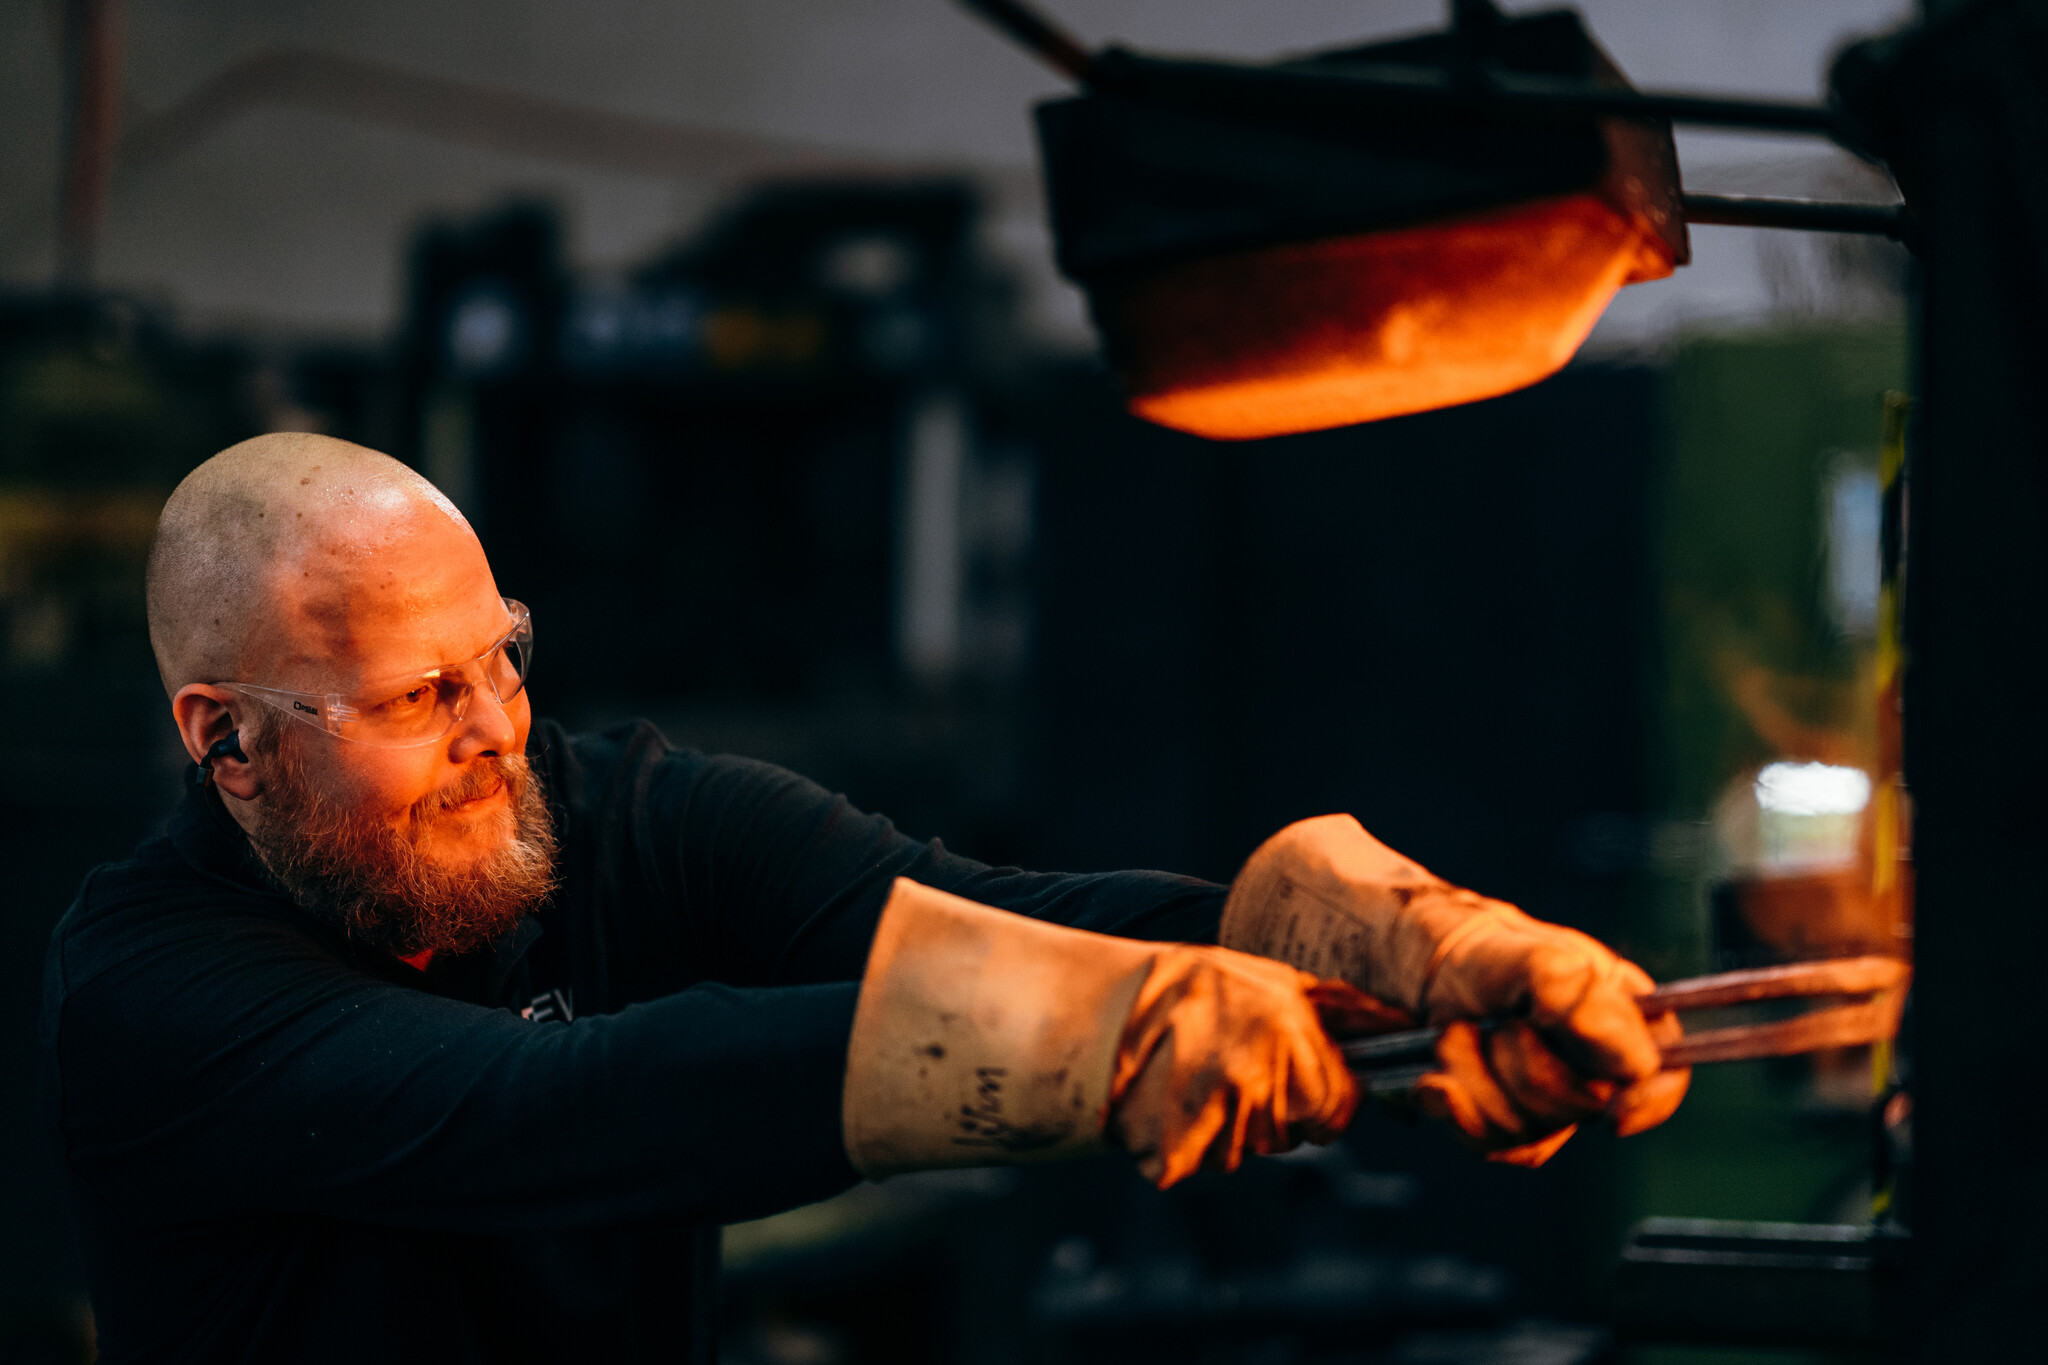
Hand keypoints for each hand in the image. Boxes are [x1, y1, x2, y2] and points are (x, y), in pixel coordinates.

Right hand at [1108, 945, 1357, 1187]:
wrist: (1105, 1002)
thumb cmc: (1193, 983)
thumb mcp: (1269, 978)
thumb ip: (1332, 1007)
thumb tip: (1396, 1025)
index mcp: (1292, 1034)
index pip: (1339, 1109)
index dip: (1323, 1105)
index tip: (1295, 1089)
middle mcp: (1263, 1078)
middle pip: (1291, 1136)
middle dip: (1269, 1116)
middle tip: (1228, 1075)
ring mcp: (1220, 1116)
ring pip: (1244, 1152)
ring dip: (1224, 1130)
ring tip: (1191, 1080)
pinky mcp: (1178, 1150)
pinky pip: (1198, 1165)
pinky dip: (1183, 1147)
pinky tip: (1167, 1105)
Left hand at [1219, 815, 1688, 1165]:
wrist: (1310, 949)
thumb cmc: (1399, 924)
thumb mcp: (1485, 943)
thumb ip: (1565, 987)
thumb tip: (1637, 1057)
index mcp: (1588, 983)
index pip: (1661, 1052)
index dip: (1647, 1087)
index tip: (1609, 1100)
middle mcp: (1561, 1031)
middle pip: (1597, 1102)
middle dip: (1529, 1076)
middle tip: (1473, 1031)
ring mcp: (1514, 1071)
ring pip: (1542, 1130)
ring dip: (1481, 1094)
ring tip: (1438, 1044)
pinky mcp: (1469, 1102)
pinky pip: (1492, 1142)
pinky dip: (1454, 1115)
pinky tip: (1424, 1082)